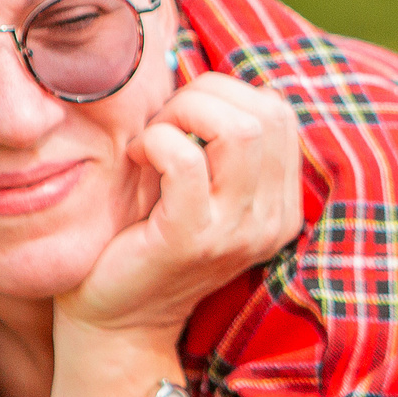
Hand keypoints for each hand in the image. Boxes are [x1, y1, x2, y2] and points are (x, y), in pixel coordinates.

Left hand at [59, 73, 301, 340]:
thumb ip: (214, 142)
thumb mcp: (196, 188)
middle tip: (163, 125)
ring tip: (152, 141)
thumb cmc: (145, 242)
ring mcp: (235, 233)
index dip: (226, 94)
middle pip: (267, 112)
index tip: (182, 120)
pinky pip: (184, 159)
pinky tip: (136, 158)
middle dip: (205, 97)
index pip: (279, 113)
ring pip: (237, 129)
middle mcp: (270, 220)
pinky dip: (155, 142)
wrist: (117, 324)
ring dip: (183, 115)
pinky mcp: (191, 240)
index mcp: (280, 205)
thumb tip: (198, 72)